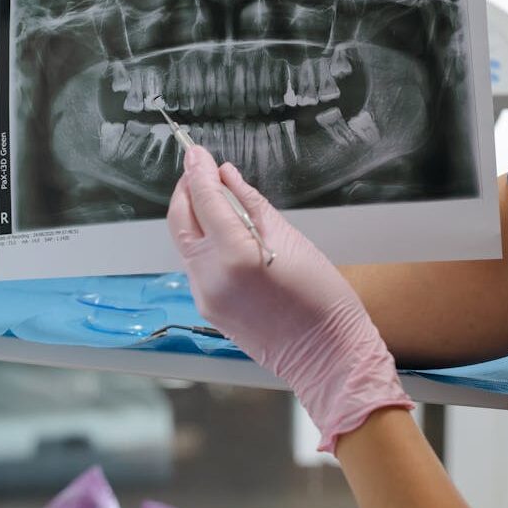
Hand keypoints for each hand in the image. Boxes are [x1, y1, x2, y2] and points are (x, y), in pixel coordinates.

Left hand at [167, 146, 412, 451]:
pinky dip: (203, 243)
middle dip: (185, 191)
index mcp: (234, 255)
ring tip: (213, 198)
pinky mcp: (206, 308)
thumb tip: (227, 176)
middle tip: (198, 169)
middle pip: (180, 220)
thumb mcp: (290, 239)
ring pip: (185, 244)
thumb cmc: (322, 297)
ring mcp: (204, 295)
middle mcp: (209, 276)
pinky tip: (222, 233)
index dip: (198, 171)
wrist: (327, 355)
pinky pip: (196, 265)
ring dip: (193, 217)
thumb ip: (250, 204)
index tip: (196, 152)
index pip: (203, 200)